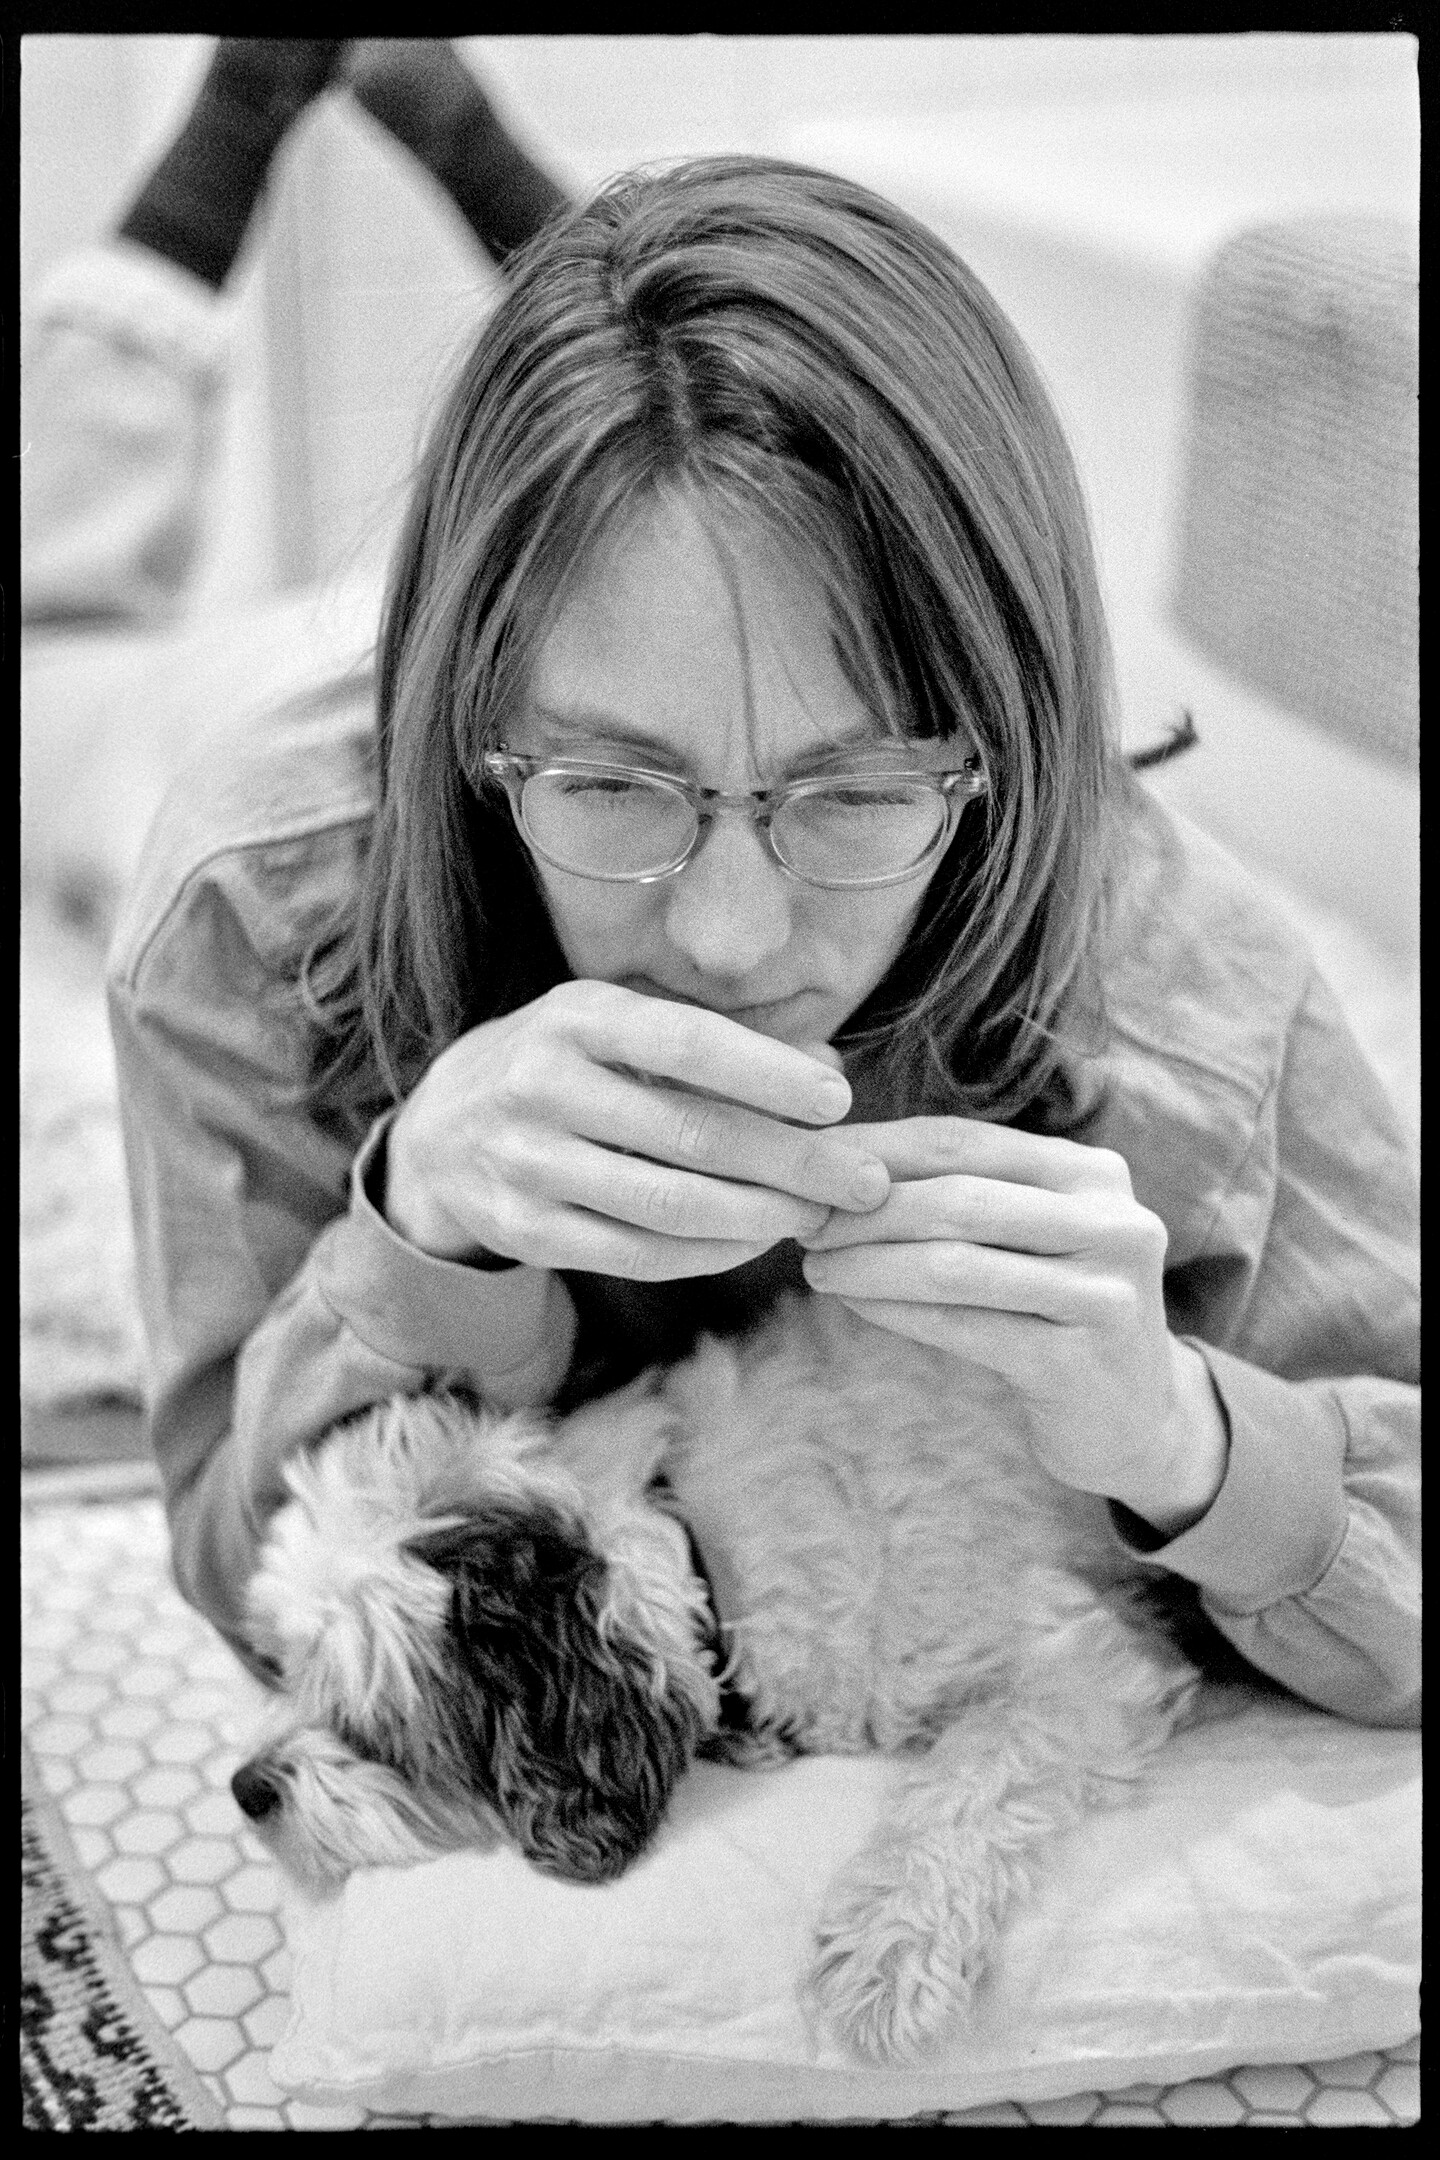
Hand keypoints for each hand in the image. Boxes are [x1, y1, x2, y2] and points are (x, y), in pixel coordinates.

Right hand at [385, 980, 890, 1279]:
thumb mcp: (621, 1026)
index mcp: (574, 1018)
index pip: (685, 1044)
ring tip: (818, 1214)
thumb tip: (826, 1061)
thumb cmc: (564, 1065)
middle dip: (792, 1163)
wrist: (439, 1130)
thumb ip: (718, 1042)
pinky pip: (636, 1253)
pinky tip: (755, 1241)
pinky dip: (708, 1252)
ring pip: (667, 1205)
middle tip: (863, 1181)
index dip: (768, 1074)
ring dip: (759, 1217)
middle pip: (690, 1135)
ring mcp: (525, 1164)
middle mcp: (540, 1086)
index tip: (839, 1099)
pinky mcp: (523, 1231)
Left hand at [799, 1118, 1228, 1533]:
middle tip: (804, 1224)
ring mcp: (1102, 1294)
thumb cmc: (1053, 1306)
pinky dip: (896, 1311)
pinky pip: (962, 1326)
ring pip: (953, 1265)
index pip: (963, 1141)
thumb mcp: (1030, 1232)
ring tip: (816, 1268)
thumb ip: (963, 1187)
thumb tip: (837, 1155)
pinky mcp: (1078, 1362)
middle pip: (956, 1199)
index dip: (877, 1148)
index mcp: (1092, 1173)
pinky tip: (855, 1305)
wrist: (1133, 1414)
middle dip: (865, 1210)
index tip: (811, 1162)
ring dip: (868, 1264)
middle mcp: (1112, 1222)